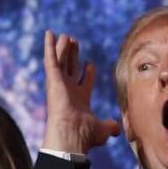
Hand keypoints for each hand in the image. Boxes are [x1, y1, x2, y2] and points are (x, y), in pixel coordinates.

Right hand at [41, 31, 120, 153]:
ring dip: (63, 48)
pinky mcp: (53, 79)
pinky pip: (51, 59)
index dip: (87, 72)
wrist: (71, 135)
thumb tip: (117, 130)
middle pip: (70, 68)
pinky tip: (49, 33)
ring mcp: (59, 84)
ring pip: (61, 61)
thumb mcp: (102, 130)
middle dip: (72, 56)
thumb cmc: (85, 135)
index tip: (90, 63)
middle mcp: (68, 91)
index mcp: (79, 100)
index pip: (83, 82)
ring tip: (65, 35)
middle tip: (74, 42)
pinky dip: (49, 46)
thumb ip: (109, 127)